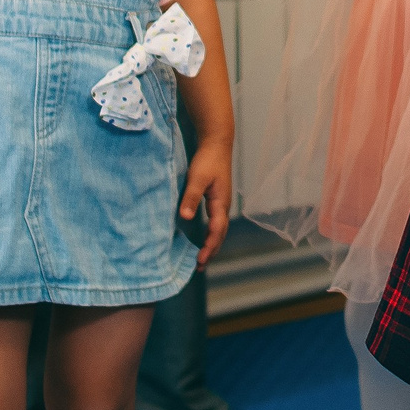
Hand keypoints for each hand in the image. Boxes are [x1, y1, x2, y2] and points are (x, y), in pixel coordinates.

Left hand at [180, 133, 231, 266]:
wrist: (217, 143)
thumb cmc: (207, 160)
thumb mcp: (197, 178)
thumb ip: (191, 198)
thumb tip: (186, 218)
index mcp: (221, 203)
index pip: (216, 231)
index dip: (209, 247)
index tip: (200, 261)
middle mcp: (223, 206)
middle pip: (220, 234)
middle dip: (211, 251)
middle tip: (199, 267)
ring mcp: (221, 202)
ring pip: (219, 229)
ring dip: (212, 244)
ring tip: (202, 258)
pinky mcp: (216, 199)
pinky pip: (215, 222)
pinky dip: (210, 234)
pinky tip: (202, 238)